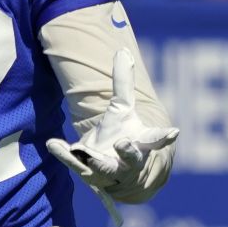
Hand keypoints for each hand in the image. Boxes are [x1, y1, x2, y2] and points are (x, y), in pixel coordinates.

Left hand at [46, 50, 178, 224]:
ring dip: (97, 163)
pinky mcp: (88, 175)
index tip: (173, 132)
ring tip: (87, 154)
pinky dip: (64, 154)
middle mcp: (128, 161)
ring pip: (104, 170)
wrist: (113, 173)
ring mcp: (109, 172)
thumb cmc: (122, 135)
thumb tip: (123, 51)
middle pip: (132, 158)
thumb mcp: (122, 109)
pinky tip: (54, 143)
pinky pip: (75, 165)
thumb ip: (123, 84)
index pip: (154, 140)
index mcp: (140, 143)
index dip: (164, 137)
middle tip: (124, 144)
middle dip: (129, 152)